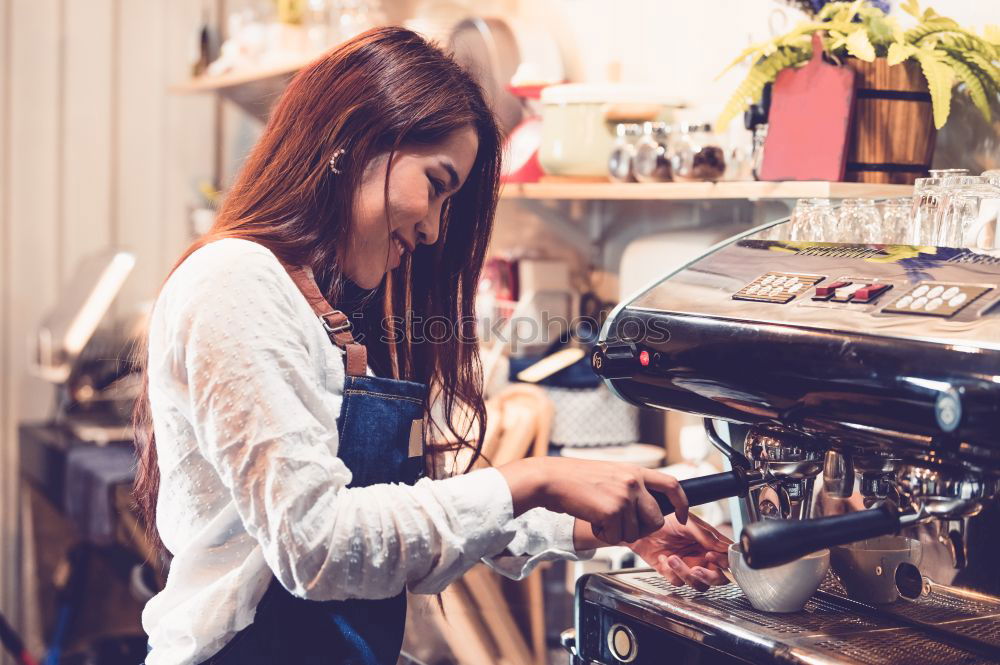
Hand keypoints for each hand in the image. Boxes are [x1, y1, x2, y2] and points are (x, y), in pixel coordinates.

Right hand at [498, 458, 688, 544]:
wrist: (551, 479)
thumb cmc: (574, 479)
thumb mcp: (609, 474)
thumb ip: (629, 487)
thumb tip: (643, 510)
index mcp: (635, 471)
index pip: (673, 485)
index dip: (682, 503)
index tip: (681, 515)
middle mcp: (633, 482)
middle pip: (656, 519)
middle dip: (641, 529)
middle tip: (620, 525)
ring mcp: (624, 496)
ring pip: (636, 532)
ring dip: (617, 532)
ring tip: (599, 517)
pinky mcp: (612, 511)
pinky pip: (616, 537)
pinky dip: (603, 535)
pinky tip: (591, 520)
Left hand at [628, 513, 731, 591]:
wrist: (641, 523)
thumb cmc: (665, 518)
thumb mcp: (687, 522)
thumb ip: (706, 535)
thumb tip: (723, 547)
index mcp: (709, 544)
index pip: (726, 559)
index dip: (724, 562)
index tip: (712, 556)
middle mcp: (701, 557)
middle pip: (717, 578)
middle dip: (709, 577)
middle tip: (697, 569)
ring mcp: (687, 566)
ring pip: (698, 584)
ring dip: (686, 574)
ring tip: (673, 559)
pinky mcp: (672, 572)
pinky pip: (677, 581)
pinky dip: (670, 572)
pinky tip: (663, 558)